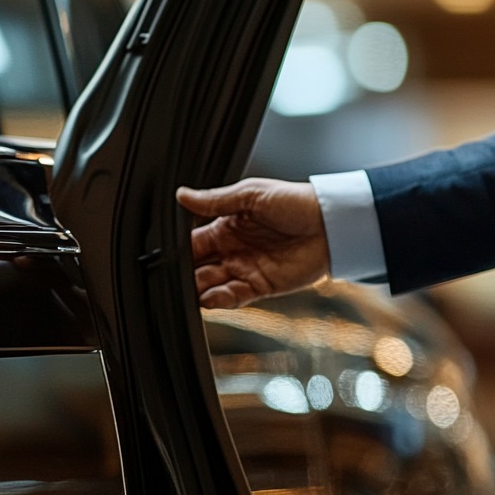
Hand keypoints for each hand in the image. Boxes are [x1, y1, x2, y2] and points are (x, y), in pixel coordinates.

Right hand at [176, 178, 329, 308]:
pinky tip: (208, 298)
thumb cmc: (296, 202)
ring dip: (197, 290)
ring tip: (187, 292)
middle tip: (172, 279)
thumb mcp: (251, 194)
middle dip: (184, 274)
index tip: (164, 256)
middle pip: (198, 267)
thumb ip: (215, 201)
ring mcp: (246, 269)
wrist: (330, 223)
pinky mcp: (262, 287)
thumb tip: (182, 195)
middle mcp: (233, 250)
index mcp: (227, 226)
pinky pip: (234, 297)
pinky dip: (219, 300)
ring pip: (211, 285)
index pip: (193, 242)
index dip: (179, 250)